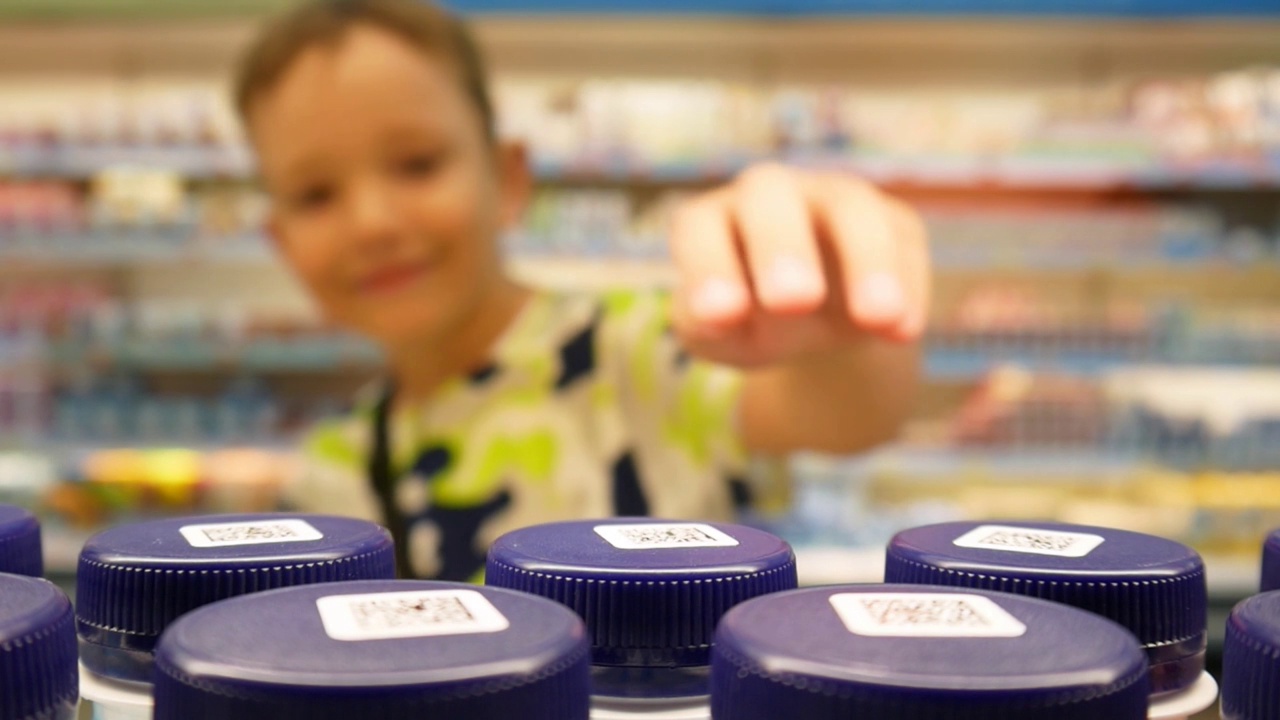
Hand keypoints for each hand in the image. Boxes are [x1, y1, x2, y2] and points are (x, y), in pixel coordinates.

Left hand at [669, 163, 930, 368]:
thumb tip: (720, 317)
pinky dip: (906, 286)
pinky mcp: (890, 222)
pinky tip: (901, 332)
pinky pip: (902, 243)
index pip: (701, 228)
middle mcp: (770, 195)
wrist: (812, 324)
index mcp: (713, 221)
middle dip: (782, 246)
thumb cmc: (750, 323)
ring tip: (876, 318)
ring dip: (866, 261)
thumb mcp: (722, 336)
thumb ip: (709, 328)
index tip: (721, 315)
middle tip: (793, 301)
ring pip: (852, 210)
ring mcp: (834, 200)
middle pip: (771, 195)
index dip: (708, 265)